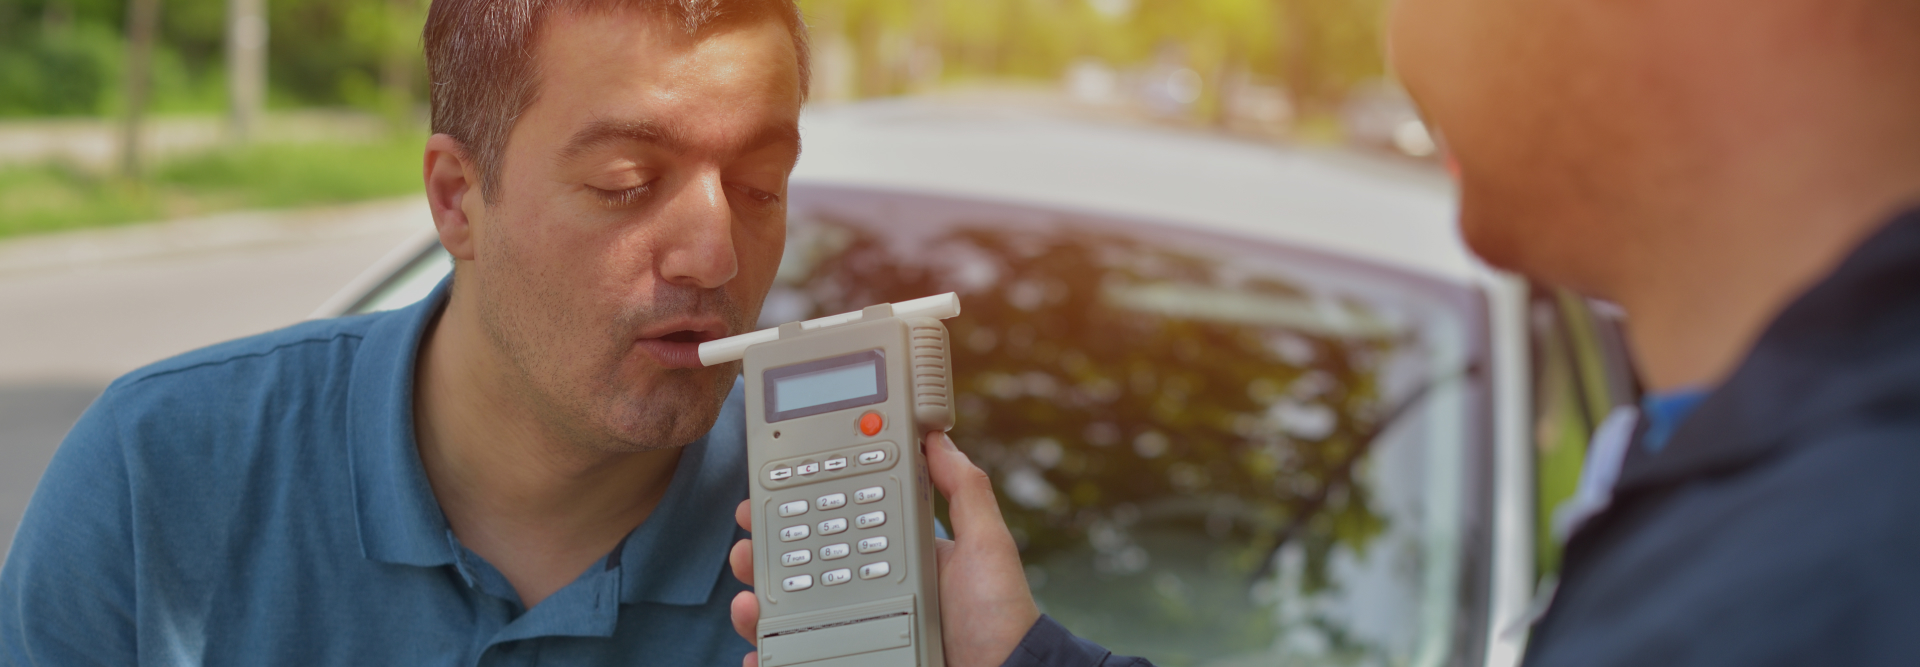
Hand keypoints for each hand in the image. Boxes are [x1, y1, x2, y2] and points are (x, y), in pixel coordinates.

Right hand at [728, 431, 1040, 666]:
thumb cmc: (999, 618)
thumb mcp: (987, 545)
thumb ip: (965, 490)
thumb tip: (937, 437)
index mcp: (896, 556)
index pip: (836, 525)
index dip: (797, 511)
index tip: (765, 498)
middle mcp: (872, 591)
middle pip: (801, 568)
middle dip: (763, 555)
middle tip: (744, 545)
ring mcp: (860, 629)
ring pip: (791, 614)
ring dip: (756, 604)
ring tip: (746, 599)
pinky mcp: (852, 661)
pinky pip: (798, 658)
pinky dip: (770, 655)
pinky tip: (756, 650)